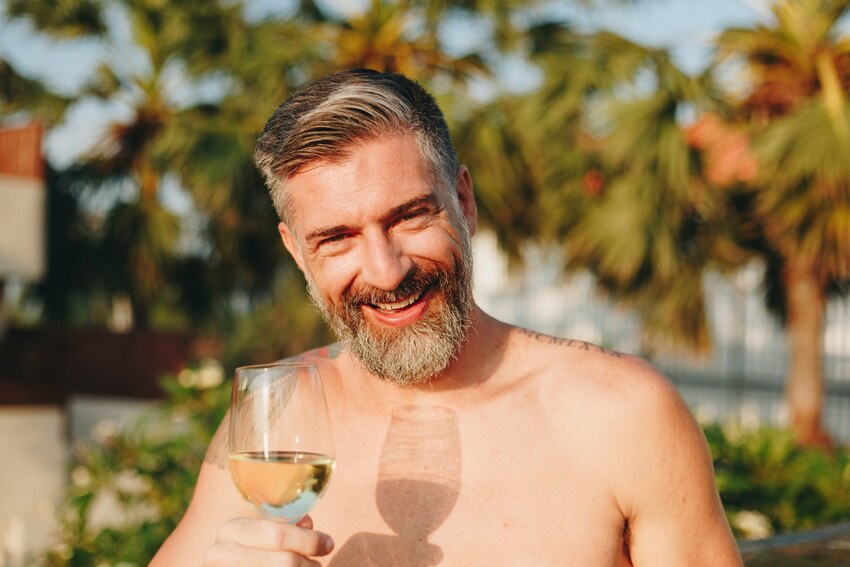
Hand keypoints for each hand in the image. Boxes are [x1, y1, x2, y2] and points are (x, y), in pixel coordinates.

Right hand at [204, 515, 333, 565]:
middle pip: (284, 562)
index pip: (277, 534)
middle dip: (307, 564)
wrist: (233, 564)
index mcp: (231, 529)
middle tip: (317, 565)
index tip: (328, 544)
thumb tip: (307, 524)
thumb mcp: (260, 534)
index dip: (308, 540)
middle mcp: (221, 553)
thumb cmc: (248, 551)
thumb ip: (283, 527)